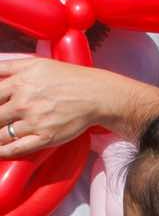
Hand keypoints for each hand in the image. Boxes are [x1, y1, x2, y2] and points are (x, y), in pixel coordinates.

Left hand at [0, 55, 136, 156]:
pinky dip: (5, 151)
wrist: (92, 95)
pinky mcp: (45, 138)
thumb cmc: (66, 77)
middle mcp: (22, 103)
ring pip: (2, 133)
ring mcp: (33, 122)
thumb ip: (9, 67)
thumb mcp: (34, 64)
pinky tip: (0, 151)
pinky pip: (18, 148)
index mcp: (18, 83)